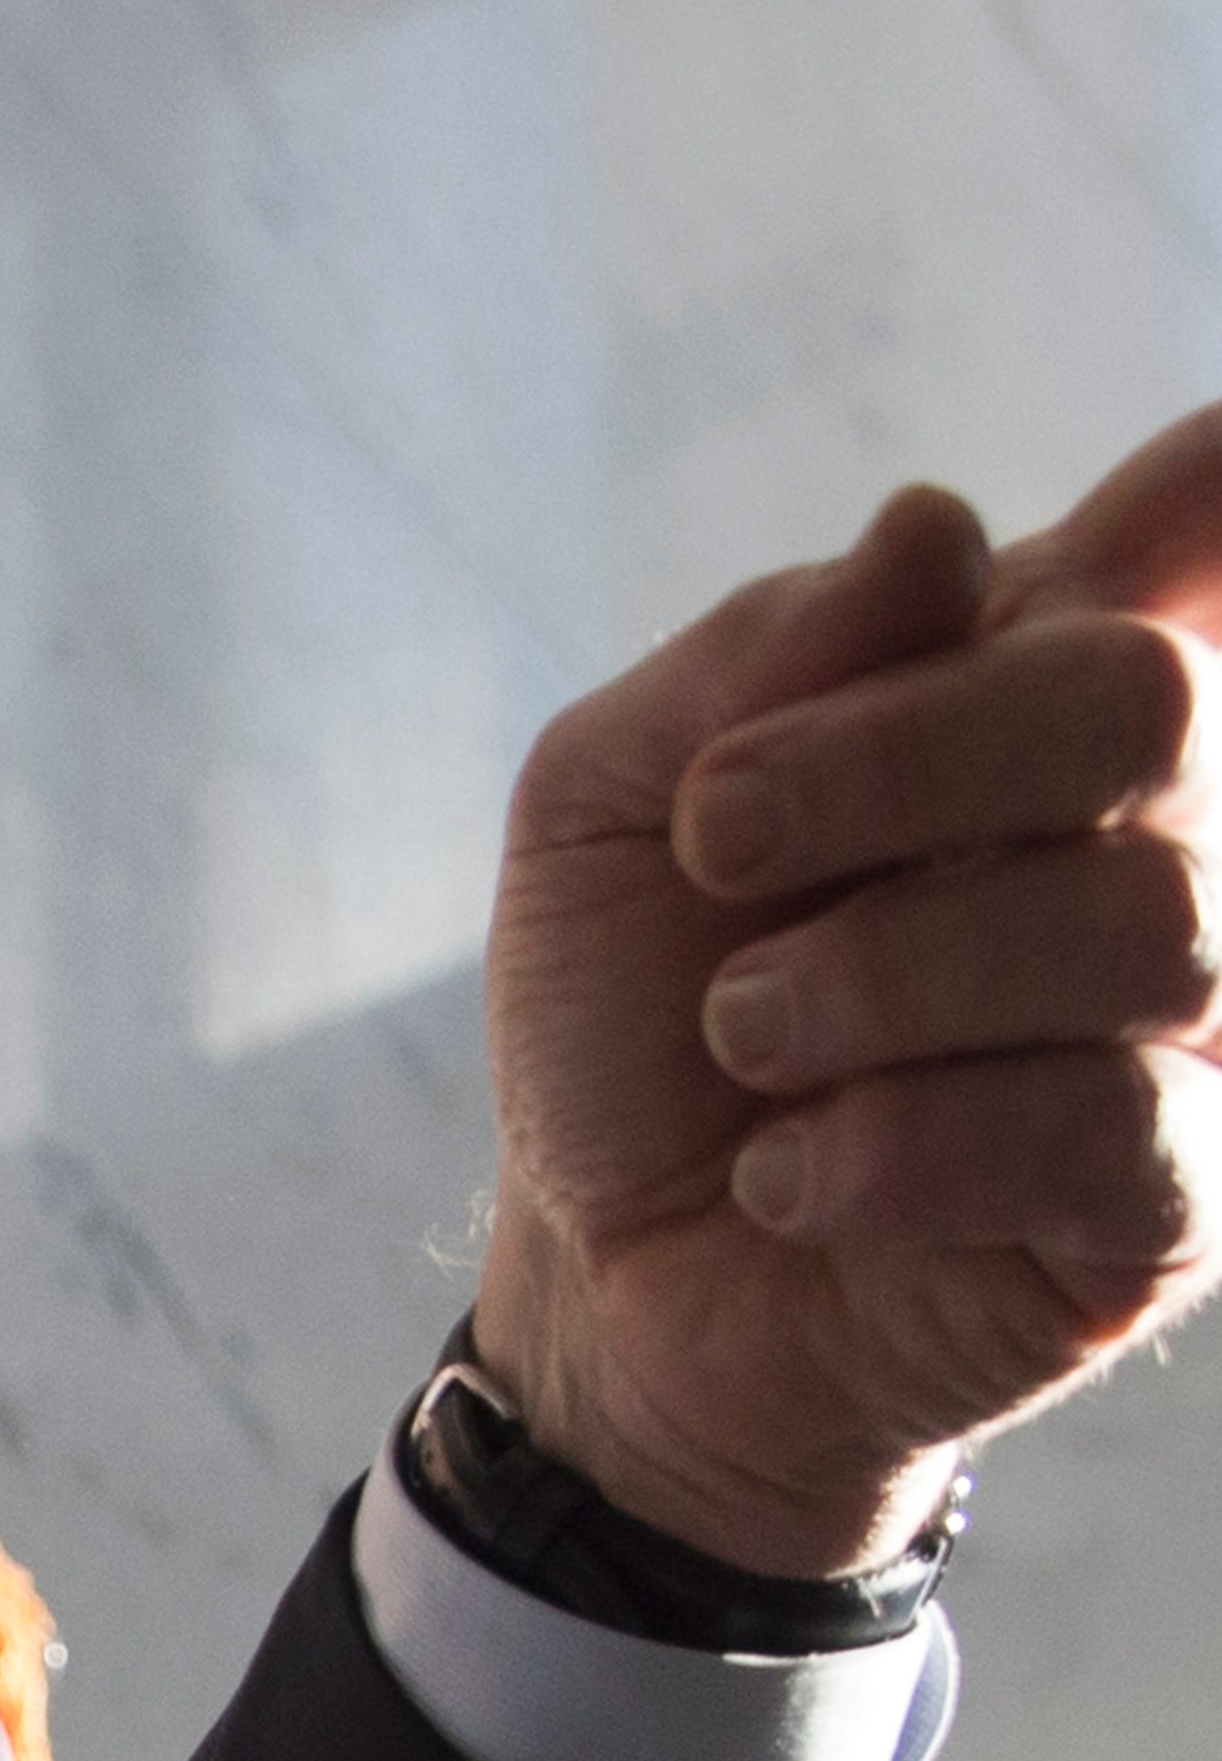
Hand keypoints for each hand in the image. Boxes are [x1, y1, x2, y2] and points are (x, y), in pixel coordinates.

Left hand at [475, 420, 1221, 1574]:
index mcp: (1033, 686)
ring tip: (741, 1035)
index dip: (1205, 491)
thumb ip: (757, 660)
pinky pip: (1106, 1126)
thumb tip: (936, 530)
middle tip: (718, 845)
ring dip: (871, 979)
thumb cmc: (627, 1016)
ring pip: (1139, 922)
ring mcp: (1199, 1016)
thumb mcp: (609, 812)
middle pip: (1144, 702)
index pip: (1203, 520)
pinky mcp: (1178, 1201)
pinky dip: (892, 1145)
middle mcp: (1161, 829)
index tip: (1137, 504)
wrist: (598, 1269)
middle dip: (894, 764)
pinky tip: (785, 1173)